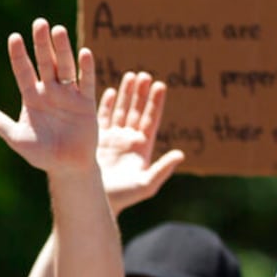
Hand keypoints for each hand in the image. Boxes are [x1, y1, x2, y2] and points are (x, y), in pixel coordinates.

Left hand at [0, 18, 97, 175]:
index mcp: (32, 97)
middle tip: (39, 23)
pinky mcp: (87, 103)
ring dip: (62, 50)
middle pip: (45, 63)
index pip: (23, 72)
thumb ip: (0, 125)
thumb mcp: (17, 139)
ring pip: (65, 67)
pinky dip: (86, 69)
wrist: (66, 166)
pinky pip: (87, 82)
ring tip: (58, 31)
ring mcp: (69, 95)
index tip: (14, 38)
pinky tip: (84, 53)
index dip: (18, 56)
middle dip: (41, 44)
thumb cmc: (41, 154)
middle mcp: (50, 92)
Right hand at [96, 71, 185, 212]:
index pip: (151, 119)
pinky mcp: (96, 141)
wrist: (95, 201)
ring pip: (121, 111)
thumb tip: (181, 154)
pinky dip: (106, 105)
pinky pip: (102, 118)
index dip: (156, 102)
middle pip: (137, 111)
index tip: (160, 85)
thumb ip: (162, 169)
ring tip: (130, 76)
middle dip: (141, 93)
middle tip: (144, 75)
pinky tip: (109, 91)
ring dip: (125, 94)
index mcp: (142, 147)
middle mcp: (128, 140)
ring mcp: (112, 139)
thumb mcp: (146, 185)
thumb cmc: (122, 197)